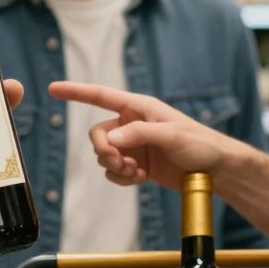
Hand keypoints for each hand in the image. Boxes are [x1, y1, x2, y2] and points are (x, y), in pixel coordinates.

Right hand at [48, 82, 259, 191]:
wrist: (215, 170)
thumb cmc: (200, 144)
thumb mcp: (172, 135)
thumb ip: (140, 134)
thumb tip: (112, 140)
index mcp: (138, 107)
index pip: (100, 96)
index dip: (76, 92)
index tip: (53, 88)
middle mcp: (131, 124)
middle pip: (97, 135)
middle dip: (104, 151)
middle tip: (121, 164)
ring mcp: (133, 145)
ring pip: (104, 156)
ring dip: (115, 167)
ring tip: (137, 173)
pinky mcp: (136, 165)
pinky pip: (113, 172)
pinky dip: (121, 178)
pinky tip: (140, 179)